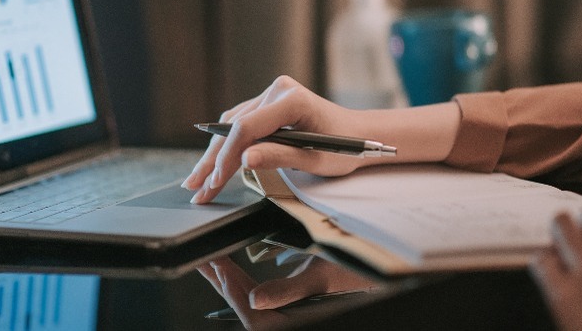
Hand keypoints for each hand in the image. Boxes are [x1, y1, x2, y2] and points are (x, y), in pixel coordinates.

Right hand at [181, 76, 366, 203]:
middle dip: (213, 160)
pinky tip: (213, 162)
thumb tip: (243, 160)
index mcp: (292, 100)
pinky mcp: (269, 102)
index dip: (226, 157)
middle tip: (195, 186)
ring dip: (215, 153)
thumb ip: (278, 157)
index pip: (247, 128)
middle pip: (235, 126)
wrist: (361, 133)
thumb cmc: (345, 148)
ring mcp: (272, 94)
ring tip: (198, 180)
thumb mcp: (314, 159)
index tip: (215, 182)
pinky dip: (227, 144)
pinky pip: (241, 122)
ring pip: (233, 125)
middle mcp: (278, 90)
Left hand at [197, 255, 376, 330]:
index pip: (246, 304)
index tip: (213, 260)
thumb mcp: (320, 277)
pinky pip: (262, 302)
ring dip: (232, 283)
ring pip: (250, 302)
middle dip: (222, 280)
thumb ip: (285, 292)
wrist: (378, 276)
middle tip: (203, 259)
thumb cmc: (354, 275)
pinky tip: (239, 276)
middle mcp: (282, 322)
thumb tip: (253, 302)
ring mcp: (285, 318)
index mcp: (286, 322)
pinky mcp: (291, 312)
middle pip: (242, 304)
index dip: (227, 281)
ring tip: (214, 264)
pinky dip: (246, 287)